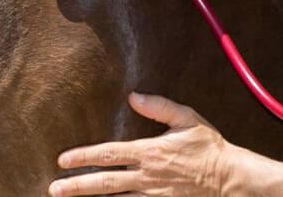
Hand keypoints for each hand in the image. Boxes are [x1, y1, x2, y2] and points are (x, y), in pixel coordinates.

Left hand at [49, 93, 230, 196]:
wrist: (228, 178)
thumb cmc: (208, 147)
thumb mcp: (188, 119)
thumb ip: (160, 107)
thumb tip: (134, 96)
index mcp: (151, 151)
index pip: (110, 153)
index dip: (84, 156)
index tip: (63, 159)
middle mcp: (147, 175)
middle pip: (104, 182)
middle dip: (76, 185)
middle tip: (54, 188)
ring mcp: (152, 194)